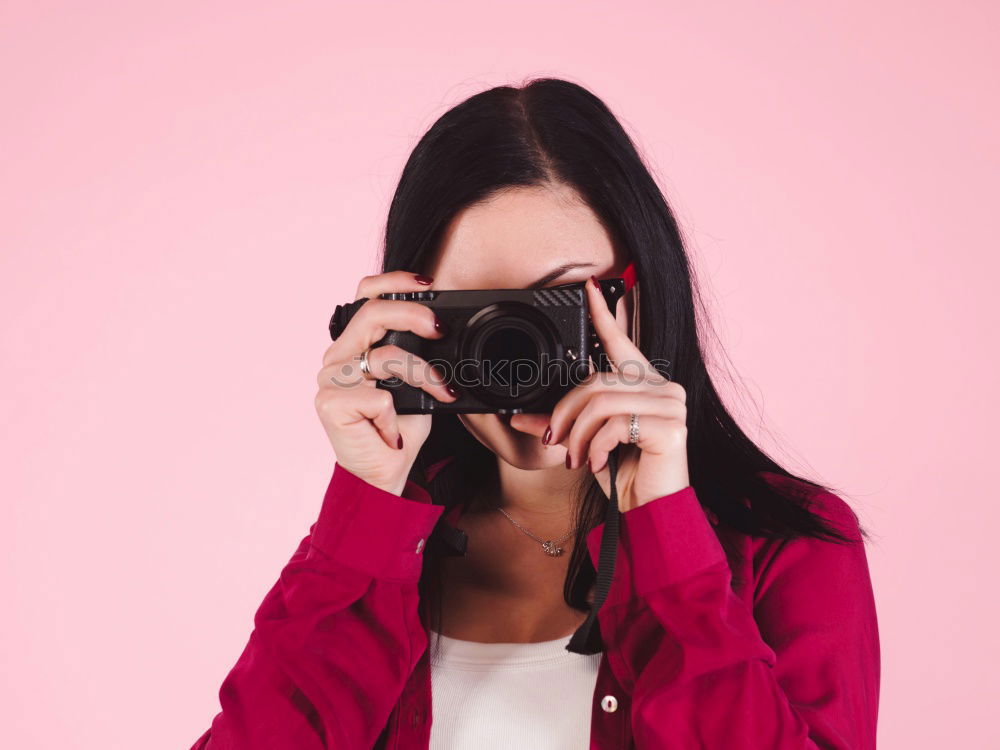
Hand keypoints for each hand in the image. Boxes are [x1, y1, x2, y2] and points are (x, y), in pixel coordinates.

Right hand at [314, 271, 457, 494]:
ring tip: (438, 392)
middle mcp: (338, 357)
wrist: (386, 473)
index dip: (394, 281)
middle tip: (439, 330)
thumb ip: (416, 350)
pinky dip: (395, 415)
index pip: (365, 295)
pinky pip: (378, 396)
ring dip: (422, 375)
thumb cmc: (399, 427)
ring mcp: (330, 379)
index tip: (429, 286)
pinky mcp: (330, 404)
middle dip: (414, 316)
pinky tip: (390, 431)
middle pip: (372, 313)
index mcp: (355, 345)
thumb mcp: (415, 380)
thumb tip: (441, 325)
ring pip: (383, 356)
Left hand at [510, 275, 689, 511]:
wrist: (649, 512)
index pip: (621, 341)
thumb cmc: (624, 476)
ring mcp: (671, 405)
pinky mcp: (671, 426)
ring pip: (601, 402)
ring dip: (579, 434)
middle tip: (555, 440)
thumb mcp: (586, 444)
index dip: (603, 312)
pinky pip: (616, 423)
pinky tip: (600, 464)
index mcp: (642, 384)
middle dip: (566, 412)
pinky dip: (597, 446)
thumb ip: (560, 425)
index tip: (588, 286)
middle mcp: (662, 387)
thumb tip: (519, 417)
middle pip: (596, 381)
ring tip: (578, 458)